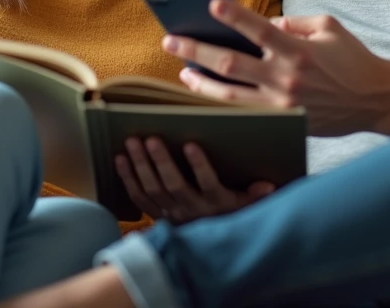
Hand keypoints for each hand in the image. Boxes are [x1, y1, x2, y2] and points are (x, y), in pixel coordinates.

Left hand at [116, 137, 274, 222]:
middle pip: (173, 185)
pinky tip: (120, 159)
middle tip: (151, 139)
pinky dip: (128, 178)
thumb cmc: (230, 216)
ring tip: (132, 142)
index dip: (199, 166)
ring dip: (141, 166)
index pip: (208, 184)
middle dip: (161, 162)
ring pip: (153, 189)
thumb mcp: (247, 208)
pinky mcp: (157, 214)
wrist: (208, 249)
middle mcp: (192, 209)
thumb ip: (256, 196)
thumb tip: (269, 186)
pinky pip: (139, 197)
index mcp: (216, 204)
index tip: (190, 145)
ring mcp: (171, 213)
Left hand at [164, 0, 389, 136]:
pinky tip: (206, 96)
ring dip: (201, 83)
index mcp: (298, 51)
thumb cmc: (353, 59)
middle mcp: (286, 79)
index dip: (235, 17)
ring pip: (230, 96)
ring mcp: (282, 105)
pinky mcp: (283, 122)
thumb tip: (263, 23)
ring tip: (183, 71)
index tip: (210, 4)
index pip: (260, 30)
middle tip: (171, 40)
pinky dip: (222, 105)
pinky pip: (245, 113)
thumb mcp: (329, 27)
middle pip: (231, 64)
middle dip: (197, 51)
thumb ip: (293, 21)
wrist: (376, 101)